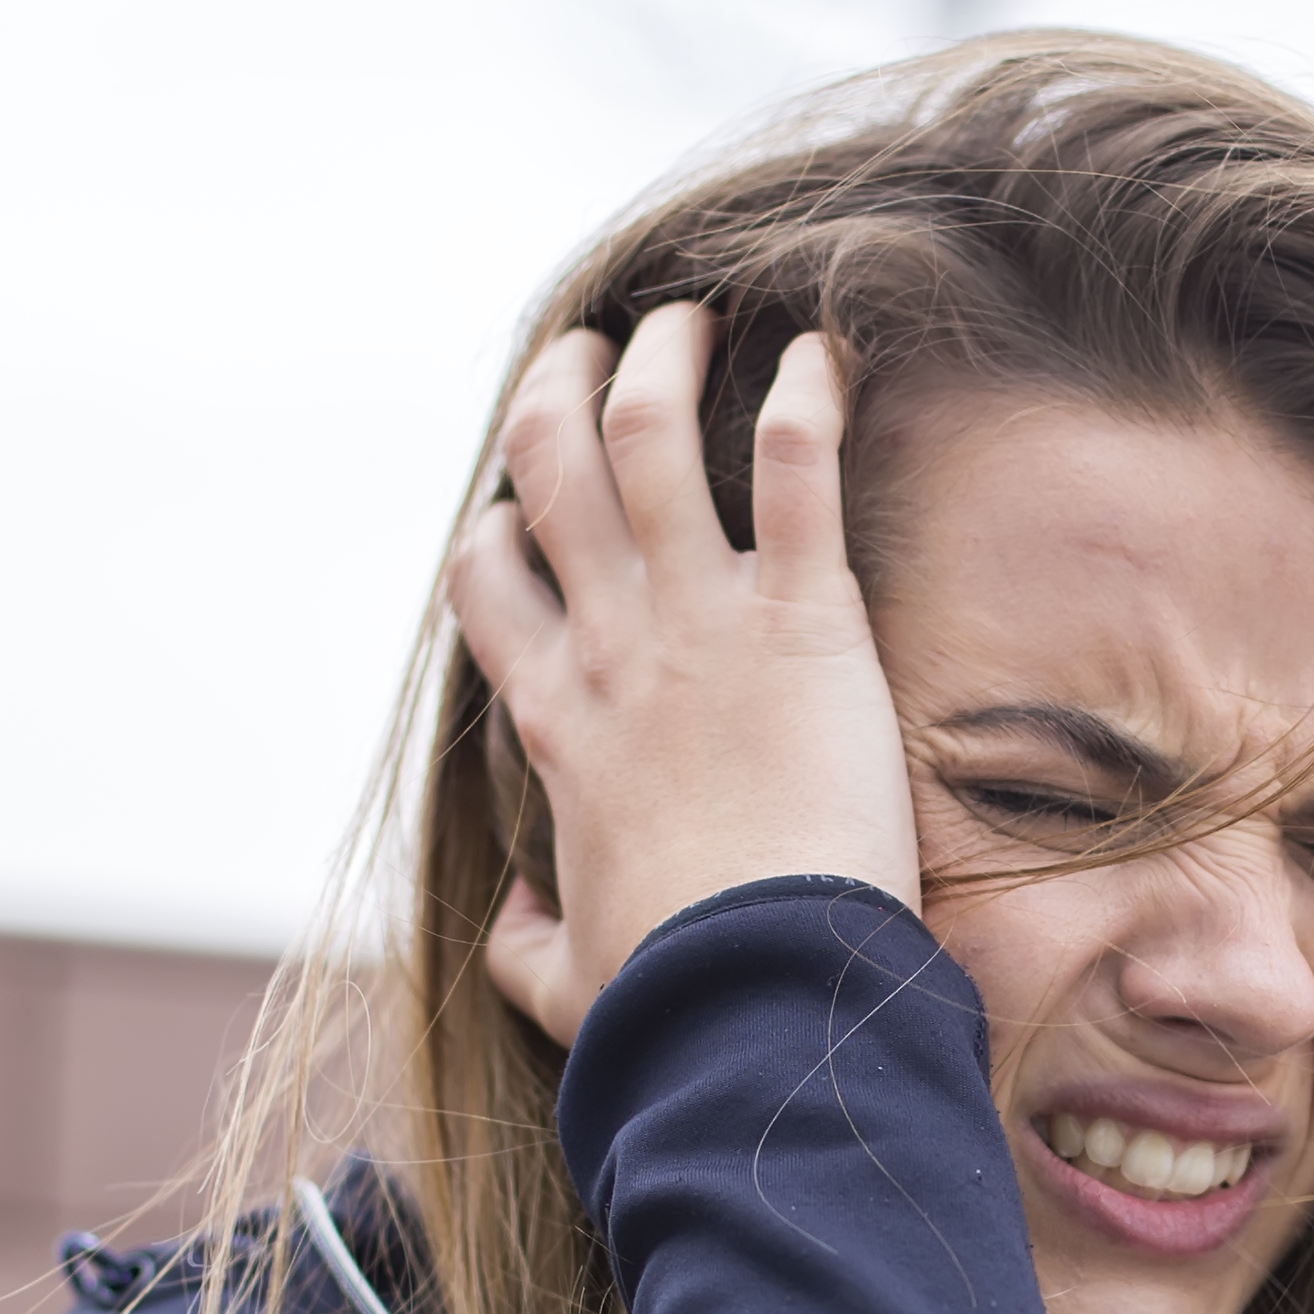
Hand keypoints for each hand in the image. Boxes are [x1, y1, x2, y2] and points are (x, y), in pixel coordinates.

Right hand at [447, 308, 920, 1040]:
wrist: (763, 987)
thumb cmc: (675, 997)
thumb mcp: (569, 983)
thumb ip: (527, 945)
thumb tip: (511, 926)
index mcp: (558, 721)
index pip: (489, 585)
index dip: (498, 529)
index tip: (522, 503)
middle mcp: (612, 646)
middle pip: (550, 470)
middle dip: (558, 389)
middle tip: (589, 347)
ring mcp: (700, 621)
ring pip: (647, 435)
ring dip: (661, 359)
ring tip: (688, 317)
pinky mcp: (804, 618)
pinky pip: (796, 468)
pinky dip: (808, 394)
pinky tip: (824, 351)